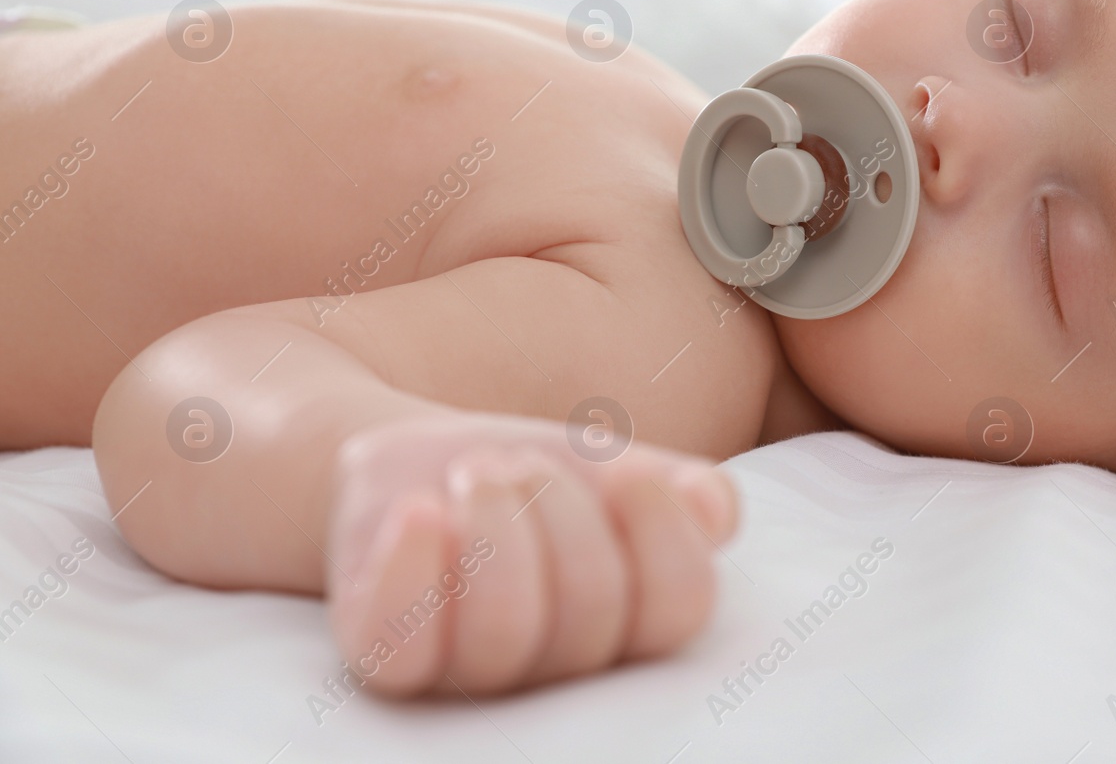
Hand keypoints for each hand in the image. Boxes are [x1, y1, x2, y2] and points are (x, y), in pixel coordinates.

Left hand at [324, 412, 737, 695]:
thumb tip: (708, 508)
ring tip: (477, 471)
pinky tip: (420, 511)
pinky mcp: (387, 658)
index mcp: (627, 629)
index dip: (664, 530)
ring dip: (497, 525)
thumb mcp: (617, 471)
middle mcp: (556, 672)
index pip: (678, 607)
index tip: (632, 469)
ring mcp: (467, 673)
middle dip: (562, 505)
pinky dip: (412, 573)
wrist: (418, 468)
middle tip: (521, 462)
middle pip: (592, 609)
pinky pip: (402, 650)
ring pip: (506, 633)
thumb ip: (686, 493)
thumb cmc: (535, 482)